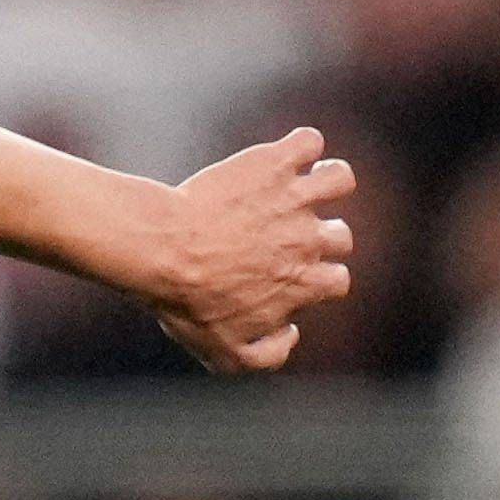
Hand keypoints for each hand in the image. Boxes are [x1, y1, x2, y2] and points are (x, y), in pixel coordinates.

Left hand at [116, 127, 355, 374]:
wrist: (159, 250)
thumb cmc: (185, 301)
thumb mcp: (222, 352)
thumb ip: (266, 356)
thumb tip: (292, 333)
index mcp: (306, 283)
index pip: (336, 280)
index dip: (316, 279)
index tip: (288, 276)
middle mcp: (310, 239)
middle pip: (339, 235)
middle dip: (320, 236)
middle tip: (282, 234)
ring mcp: (295, 199)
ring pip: (338, 180)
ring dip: (327, 181)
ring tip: (300, 183)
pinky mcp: (273, 164)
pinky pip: (307, 143)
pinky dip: (302, 144)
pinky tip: (285, 153)